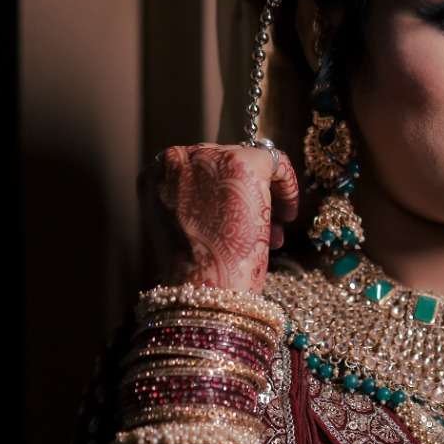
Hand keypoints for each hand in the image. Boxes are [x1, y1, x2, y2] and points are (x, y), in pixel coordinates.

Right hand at [137, 142, 299, 293]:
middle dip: (245, 196)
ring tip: (276, 232)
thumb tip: (226, 198)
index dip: (220, 193)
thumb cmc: (193, 272)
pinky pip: (273, 160)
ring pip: (247, 162)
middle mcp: (176, 159)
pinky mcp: (241, 162)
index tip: (238, 216)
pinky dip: (287, 185)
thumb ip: (194, 205)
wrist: (203, 285)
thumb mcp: (181, 230)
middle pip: (222, 163)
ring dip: (266, 196)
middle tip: (264, 227)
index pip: (196, 170)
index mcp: (155, 175)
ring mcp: (208, 157)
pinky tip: (288, 214)